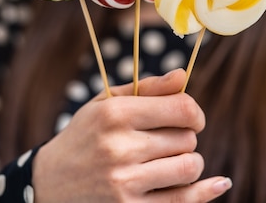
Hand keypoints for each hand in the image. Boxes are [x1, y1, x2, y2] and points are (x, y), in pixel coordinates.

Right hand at [32, 68, 231, 201]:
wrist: (48, 183)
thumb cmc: (85, 136)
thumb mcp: (106, 104)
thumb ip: (147, 88)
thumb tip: (182, 75)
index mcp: (115, 114)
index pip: (182, 109)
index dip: (195, 112)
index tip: (192, 118)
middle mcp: (120, 147)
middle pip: (187, 138)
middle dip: (184, 138)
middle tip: (165, 142)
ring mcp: (124, 182)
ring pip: (189, 167)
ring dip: (189, 163)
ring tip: (171, 161)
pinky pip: (184, 201)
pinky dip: (205, 191)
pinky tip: (217, 182)